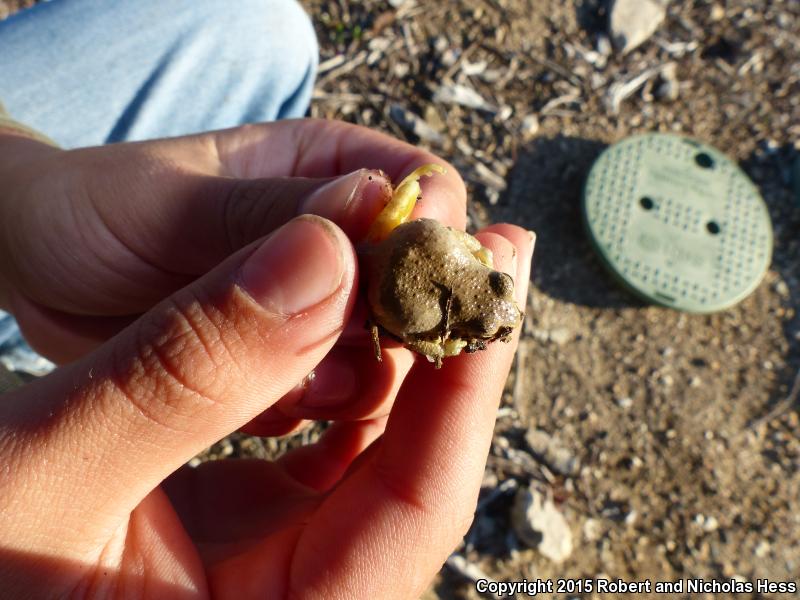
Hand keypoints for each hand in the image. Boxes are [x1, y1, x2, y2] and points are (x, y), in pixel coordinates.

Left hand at [0, 119, 466, 363]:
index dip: (430, 232)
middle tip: (343, 348)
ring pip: (387, 348)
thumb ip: (267, 214)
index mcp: (328, 171)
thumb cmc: (99, 210)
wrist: (45, 273)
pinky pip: (337, 397)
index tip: (405, 277)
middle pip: (418, 281)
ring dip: (355, 375)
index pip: (423, 189)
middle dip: (397, 321)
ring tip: (289, 383)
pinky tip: (262, 408)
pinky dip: (313, 410)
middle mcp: (338, 241)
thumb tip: (375, 208)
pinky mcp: (295, 365)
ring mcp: (320, 308)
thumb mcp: (173, 204)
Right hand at [0, 212, 532, 597]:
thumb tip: (326, 253)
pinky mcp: (243, 533)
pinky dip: (339, 374)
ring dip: (400, 357)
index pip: (411, 514)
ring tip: (430, 265)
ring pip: (372, 458)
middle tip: (483, 253)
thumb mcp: (44, 463)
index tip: (490, 277)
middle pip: (408, 480)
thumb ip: (187, 368)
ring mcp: (269, 573)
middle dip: (448, 359)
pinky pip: (321, 452)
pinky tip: (353, 310)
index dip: (461, 390)